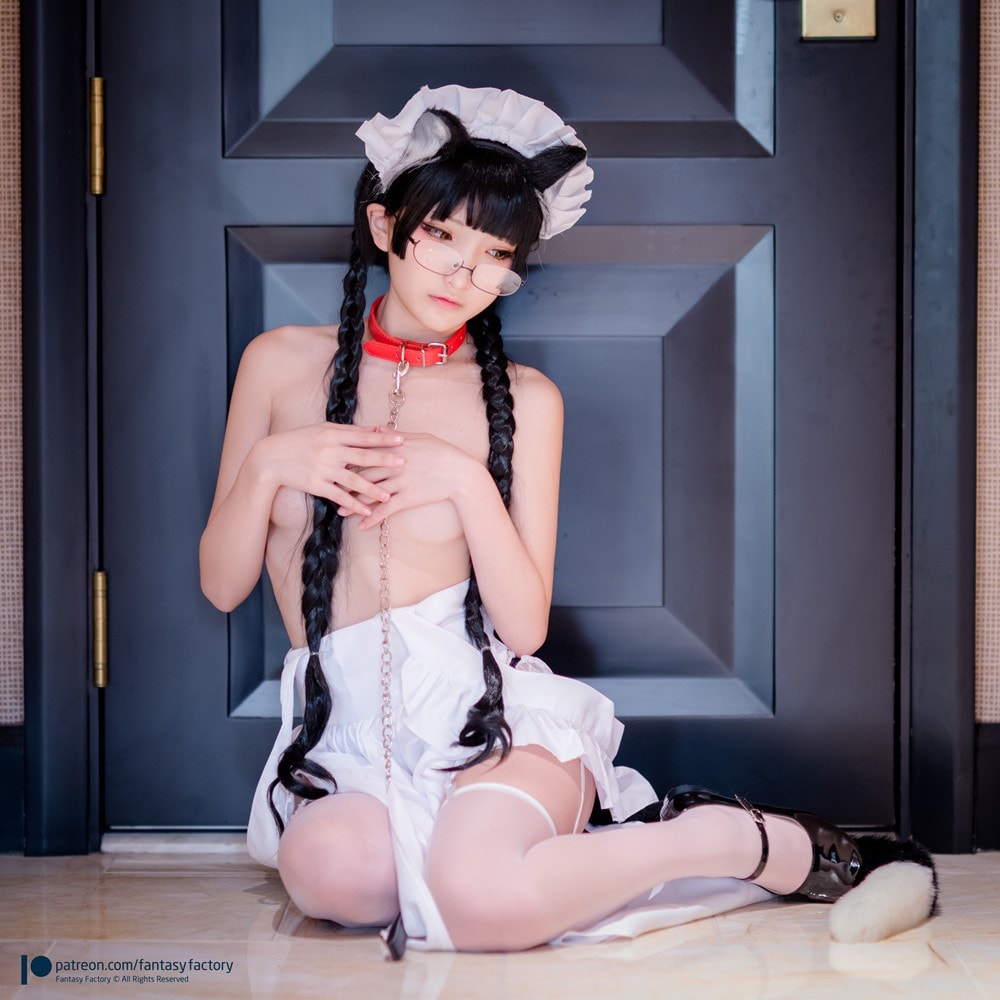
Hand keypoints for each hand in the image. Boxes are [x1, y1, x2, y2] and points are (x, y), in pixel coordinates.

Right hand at [258, 424, 405, 516]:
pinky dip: (353, 504)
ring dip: (372, 488)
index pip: (362, 436)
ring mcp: (323, 469)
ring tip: (388, 495)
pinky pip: (338, 496)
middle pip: (361, 456)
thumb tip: (374, 430)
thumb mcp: (322, 430)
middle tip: (403, 463)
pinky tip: (366, 510)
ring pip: (352, 480)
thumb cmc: (299, 441)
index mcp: (332, 435)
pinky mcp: (316, 485)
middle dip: (383, 460)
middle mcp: (329, 451)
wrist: (271, 458)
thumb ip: (348, 431)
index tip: (401, 439)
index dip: (382, 438)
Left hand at [335, 431, 474, 528]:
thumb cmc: (442, 452)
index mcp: (396, 446)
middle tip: (329, 488)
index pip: (366, 451)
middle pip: (363, 473)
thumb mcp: (419, 437)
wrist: (460, 473)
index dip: (348, 458)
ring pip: (371, 492)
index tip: (334, 463)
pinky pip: (387, 509)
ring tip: (340, 510)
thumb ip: (395, 435)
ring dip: (354, 503)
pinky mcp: (409, 497)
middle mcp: (395, 463)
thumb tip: (375, 429)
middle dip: (344, 482)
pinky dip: (373, 518)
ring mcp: (401, 481)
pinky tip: (362, 526)